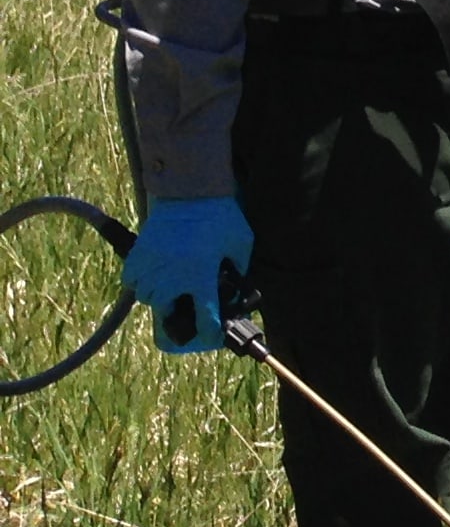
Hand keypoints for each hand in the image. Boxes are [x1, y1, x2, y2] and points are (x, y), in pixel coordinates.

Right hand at [122, 195, 251, 353]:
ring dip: (160, 298)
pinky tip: (154, 277)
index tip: (211, 336)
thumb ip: (238, 269)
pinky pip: (132, 281)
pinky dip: (140, 283)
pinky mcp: (138, 254)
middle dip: (179, 314)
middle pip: (167, 313)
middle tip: (188, 307)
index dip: (209, 334)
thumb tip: (236, 286)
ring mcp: (152, 267)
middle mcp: (172, 278)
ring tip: (172, 289)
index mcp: (200, 277)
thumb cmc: (221, 216)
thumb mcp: (240, 244)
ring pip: (147, 298)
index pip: (204, 319)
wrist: (191, 190)